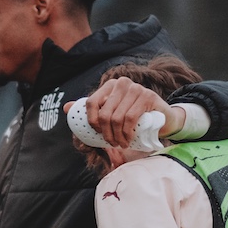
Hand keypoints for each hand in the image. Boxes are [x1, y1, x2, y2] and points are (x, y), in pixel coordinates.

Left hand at [70, 77, 184, 147]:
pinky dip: (127, 133)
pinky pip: (130, 118)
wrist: (162, 117)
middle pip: (104, 113)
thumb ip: (91, 109)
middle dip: (106, 133)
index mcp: (110, 85)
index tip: (98, 134)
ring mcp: (136, 88)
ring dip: (117, 136)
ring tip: (121, 143)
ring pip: (117, 118)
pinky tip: (128, 139)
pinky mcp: (148, 97)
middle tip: (112, 143)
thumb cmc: (133, 116)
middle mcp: (122, 83)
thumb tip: (66, 108)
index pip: (91, 102)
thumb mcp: (111, 112)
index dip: (91, 121)